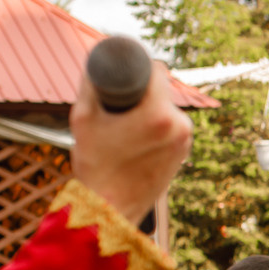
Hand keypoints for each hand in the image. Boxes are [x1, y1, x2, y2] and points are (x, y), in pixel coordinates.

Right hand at [69, 54, 192, 222]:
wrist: (109, 209)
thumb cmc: (93, 164)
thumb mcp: (83, 117)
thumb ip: (90, 83)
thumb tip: (94, 60)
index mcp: (159, 114)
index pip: (157, 69)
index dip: (140, 63)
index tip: (126, 67)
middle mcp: (180, 125)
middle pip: (164, 89)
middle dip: (144, 88)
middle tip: (121, 94)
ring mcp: (185, 141)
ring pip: (168, 108)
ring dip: (151, 106)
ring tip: (126, 118)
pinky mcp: (184, 154)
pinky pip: (172, 126)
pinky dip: (157, 124)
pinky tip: (139, 131)